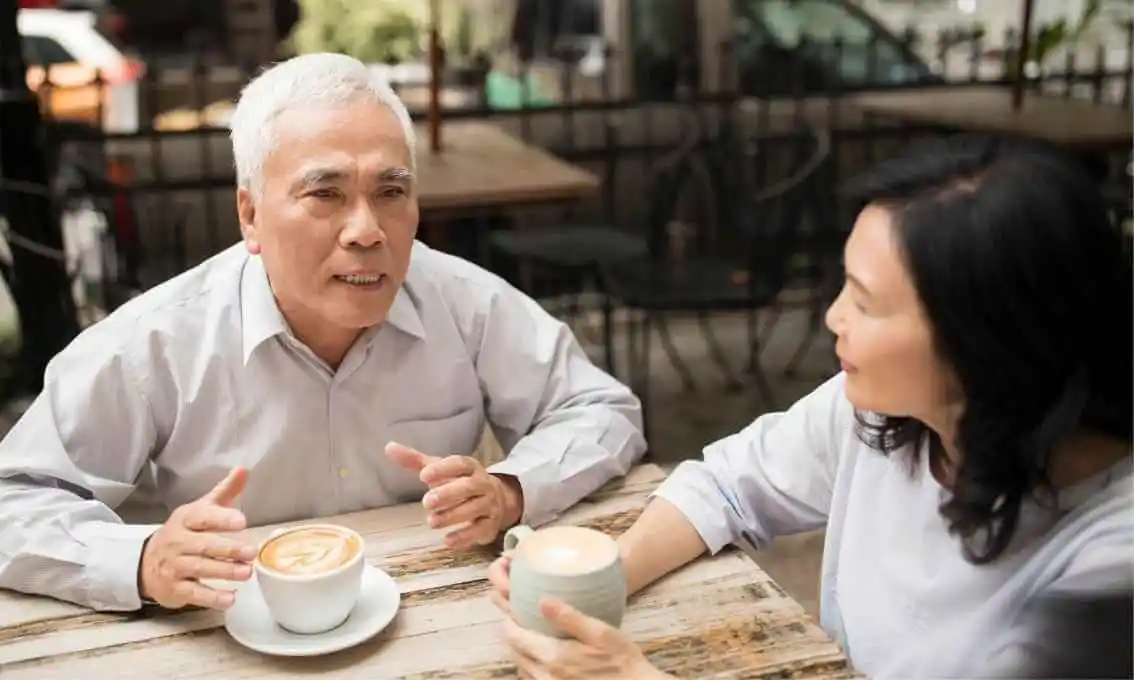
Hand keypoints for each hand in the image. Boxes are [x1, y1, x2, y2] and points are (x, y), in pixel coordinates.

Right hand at [138, 467, 257, 609]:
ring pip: (200, 569)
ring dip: (224, 572)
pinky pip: (194, 593)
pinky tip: (230, 598)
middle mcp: (178, 542)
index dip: (221, 519)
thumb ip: (223, 492)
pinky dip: (212, 597)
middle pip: (204, 545)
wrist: (145, 562)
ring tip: (247, 572)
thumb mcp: (200, 510)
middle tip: (250, 552)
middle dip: (228, 549)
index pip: (202, 517)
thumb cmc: (183, 533)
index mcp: (185, 519)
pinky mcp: (175, 589)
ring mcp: (175, 566)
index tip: (241, 521)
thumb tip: (243, 470)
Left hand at [385, 441, 522, 549]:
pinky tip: (448, 540)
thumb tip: (389, 447)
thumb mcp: (439, 470)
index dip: (443, 469)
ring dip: (453, 516)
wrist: (496, 499)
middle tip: (426, 502)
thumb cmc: (460, 482)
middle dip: (448, 494)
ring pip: (474, 509)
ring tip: (432, 522)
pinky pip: (480, 530)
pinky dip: (465, 536)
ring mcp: (488, 504)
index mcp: (470, 467)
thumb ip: (415, 461)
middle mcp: (482, 484)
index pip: (459, 464)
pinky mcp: (489, 525)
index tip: (423, 476)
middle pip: (469, 487)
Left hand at [488, 558, 659, 679]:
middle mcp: (545, 675)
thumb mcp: (601, 633)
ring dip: (520, 651)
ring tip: (528, 635)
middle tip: (517, 617)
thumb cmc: (621, 660)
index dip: (508, 621)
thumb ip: (570, 617)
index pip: (515, 637)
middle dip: (512, 634)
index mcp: (553, 656)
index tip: (509, 608)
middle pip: (514, 652)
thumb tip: (542, 600)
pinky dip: (529, 667)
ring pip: (521, 668)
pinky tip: (541, 657)